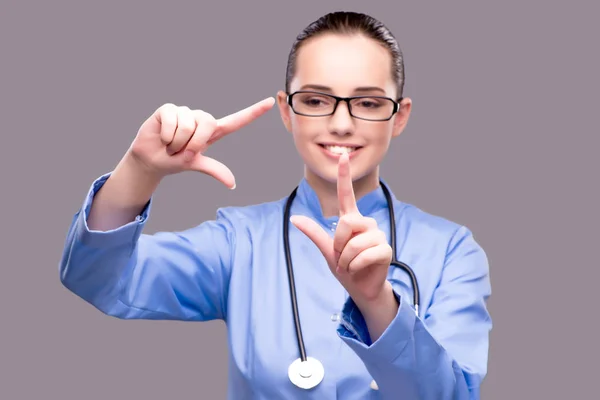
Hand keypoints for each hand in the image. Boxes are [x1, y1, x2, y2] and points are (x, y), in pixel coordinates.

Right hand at [127, 97, 274, 187]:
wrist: (150, 160)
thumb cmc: (174, 160)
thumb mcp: (195, 164)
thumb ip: (215, 170)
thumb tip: (233, 184)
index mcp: (211, 132)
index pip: (236, 121)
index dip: (253, 112)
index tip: (271, 102)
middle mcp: (200, 119)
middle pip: (207, 123)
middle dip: (193, 142)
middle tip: (182, 151)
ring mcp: (184, 112)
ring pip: (187, 125)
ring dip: (177, 141)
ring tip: (170, 144)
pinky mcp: (168, 109)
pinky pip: (172, 120)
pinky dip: (166, 135)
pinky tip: (162, 136)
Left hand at [290, 153, 391, 305]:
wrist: (360, 288)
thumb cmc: (345, 266)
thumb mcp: (326, 250)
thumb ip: (314, 233)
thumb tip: (294, 218)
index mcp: (351, 220)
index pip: (346, 195)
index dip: (344, 176)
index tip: (342, 156)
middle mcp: (365, 223)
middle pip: (346, 222)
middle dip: (338, 244)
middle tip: (341, 256)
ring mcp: (377, 235)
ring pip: (354, 243)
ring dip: (346, 259)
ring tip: (351, 265)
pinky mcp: (386, 249)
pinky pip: (365, 255)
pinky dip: (356, 266)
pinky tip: (360, 269)